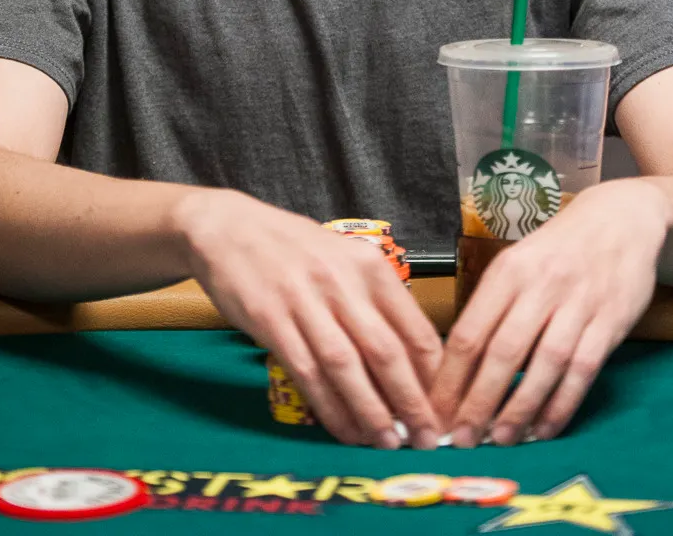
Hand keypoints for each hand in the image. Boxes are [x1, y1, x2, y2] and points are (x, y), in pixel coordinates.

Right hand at [179, 189, 443, 448]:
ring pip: (347, 368)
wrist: (228, 228)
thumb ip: (375, 303)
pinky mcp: (271, 320)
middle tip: (426, 440)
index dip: (434, 377)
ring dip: (371, 412)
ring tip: (387, 444)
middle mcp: (341, 282)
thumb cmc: (293, 248)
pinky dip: (329, 408)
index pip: (415, 328)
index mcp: (369, 266)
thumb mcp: (344, 260)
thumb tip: (412, 363)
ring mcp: (304, 301)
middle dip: (411, 403)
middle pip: (386, 352)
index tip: (444, 409)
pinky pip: (307, 373)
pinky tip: (344, 430)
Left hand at [431, 178, 668, 446]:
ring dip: (519, 409)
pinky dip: (562, 404)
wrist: (618, 220)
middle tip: (462, 439)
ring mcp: (577, 305)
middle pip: (501, 352)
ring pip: (543, 366)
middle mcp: (539, 287)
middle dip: (478, 402)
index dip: (449, 378)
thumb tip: (457, 365)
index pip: (469, 332)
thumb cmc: (557, 248)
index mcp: (507, 272)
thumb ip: (492, 307)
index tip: (434, 412)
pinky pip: (582, 371)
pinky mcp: (610, 322)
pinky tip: (545, 428)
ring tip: (501, 440)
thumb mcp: (516, 262)